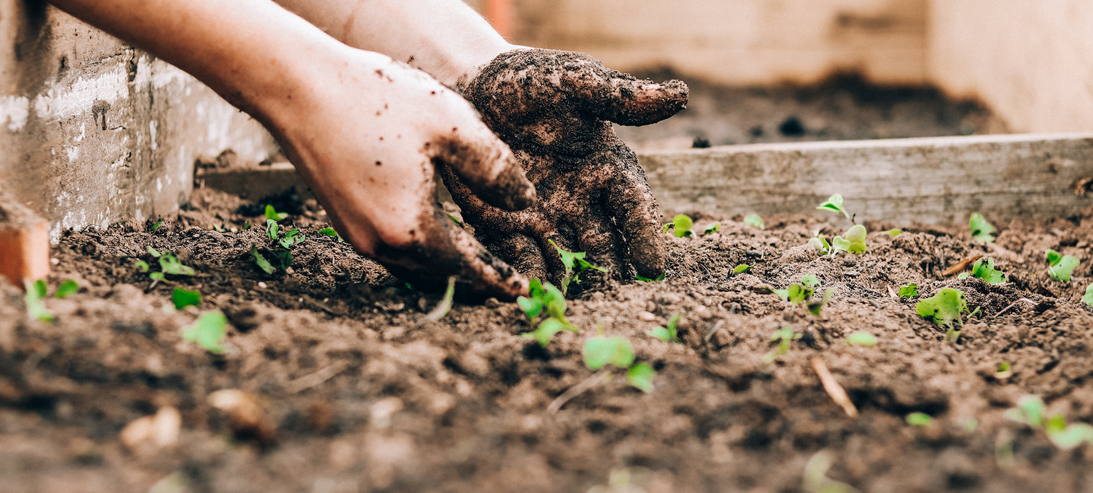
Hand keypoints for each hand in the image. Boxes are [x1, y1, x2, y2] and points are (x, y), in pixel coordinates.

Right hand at [263, 48, 535, 298]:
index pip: (468, 268)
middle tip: (506, 282)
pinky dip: (422, 250)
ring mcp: (356, 235)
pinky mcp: (343, 219)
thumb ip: (496, 169)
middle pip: (440, 275)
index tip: (522, 293)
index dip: (499, 279)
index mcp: (411, 229)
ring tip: (477, 260)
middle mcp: (380, 244)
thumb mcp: (452, 125)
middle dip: (475, 280)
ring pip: (414, 266)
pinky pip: (393, 249)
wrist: (297, 86)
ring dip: (447, 267)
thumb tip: (525, 203)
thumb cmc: (377, 99)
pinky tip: (436, 231)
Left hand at [441, 48, 687, 286]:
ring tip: (575, 307)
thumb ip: (619, 96)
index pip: (634, 206)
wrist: (470, 86)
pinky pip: (520, 257)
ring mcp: (545, 217)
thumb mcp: (574, 81)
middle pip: (604, 244)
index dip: (645, 235)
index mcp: (606, 167)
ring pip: (566, 259)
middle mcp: (581, 199)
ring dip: (572, 283)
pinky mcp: (506, 226)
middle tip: (617, 300)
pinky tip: (530, 295)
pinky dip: (527, 276)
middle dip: (611, 273)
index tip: (653, 266)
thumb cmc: (530, 80)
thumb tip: (680, 95)